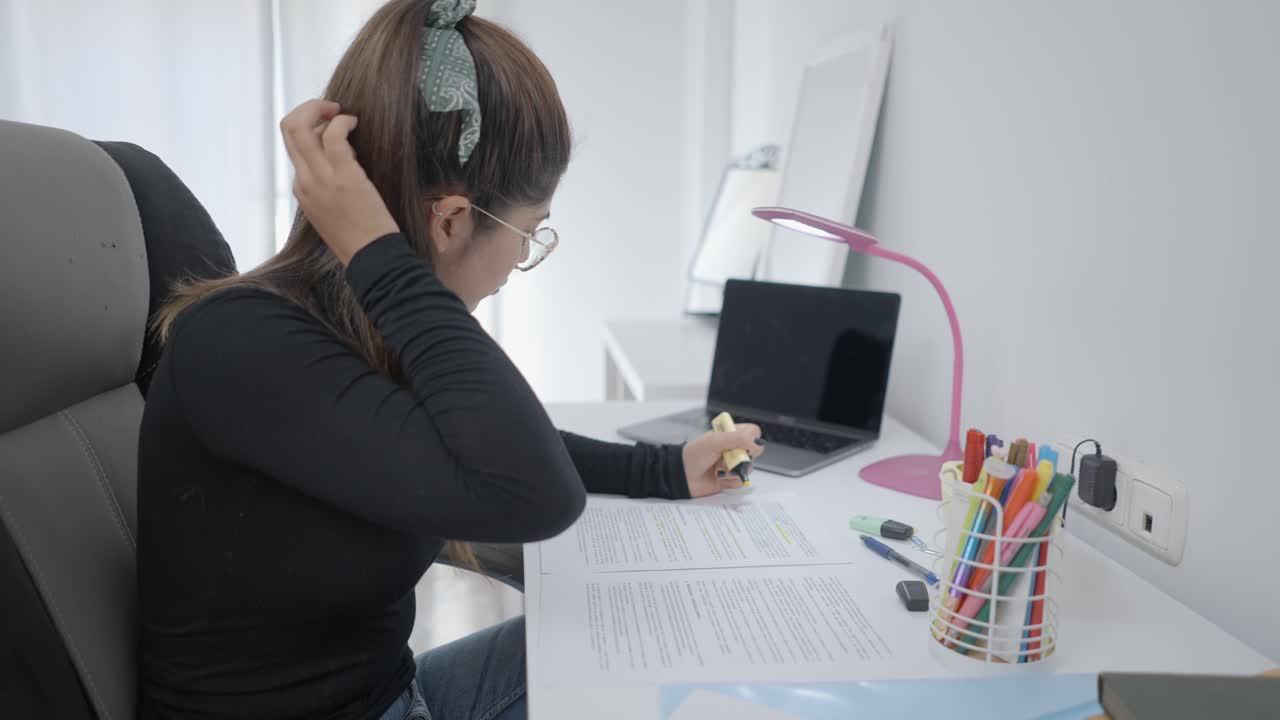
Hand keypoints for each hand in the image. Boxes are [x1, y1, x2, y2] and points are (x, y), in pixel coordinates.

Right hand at [279, 99, 399, 265]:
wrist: (371, 257)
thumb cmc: (360, 238)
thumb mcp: (333, 212)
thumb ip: (328, 186)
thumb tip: (342, 158)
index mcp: (301, 189)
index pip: (294, 146)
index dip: (313, 130)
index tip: (333, 129)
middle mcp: (303, 181)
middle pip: (287, 129)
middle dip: (307, 109)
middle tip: (332, 109)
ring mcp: (320, 178)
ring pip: (300, 126)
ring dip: (320, 109)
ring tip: (344, 115)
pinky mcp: (343, 175)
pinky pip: (333, 135)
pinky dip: (342, 121)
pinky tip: (355, 124)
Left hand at [681, 424, 763, 497]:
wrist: (682, 476)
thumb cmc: (694, 455)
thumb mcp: (715, 441)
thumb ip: (738, 438)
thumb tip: (757, 444)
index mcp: (730, 434)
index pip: (752, 432)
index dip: (752, 438)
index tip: (743, 444)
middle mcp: (733, 448)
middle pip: (754, 451)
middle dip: (742, 456)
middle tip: (729, 456)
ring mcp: (732, 464)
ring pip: (749, 467)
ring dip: (734, 469)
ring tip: (719, 468)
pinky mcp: (730, 478)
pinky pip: (740, 481)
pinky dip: (729, 480)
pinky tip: (718, 477)